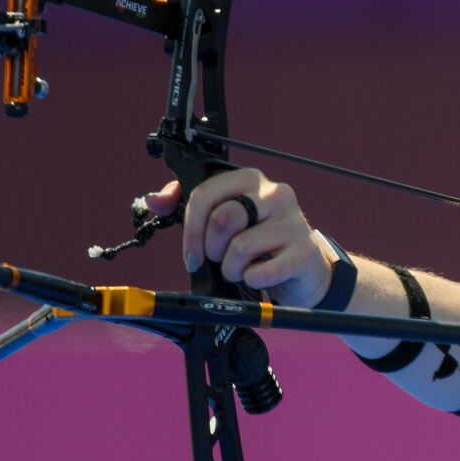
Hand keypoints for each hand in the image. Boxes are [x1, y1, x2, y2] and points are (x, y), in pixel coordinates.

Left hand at [145, 169, 332, 307]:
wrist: (302, 267)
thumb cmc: (258, 240)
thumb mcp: (223, 218)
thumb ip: (186, 205)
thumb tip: (154, 201)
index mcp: (250, 179)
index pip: (206, 194)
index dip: (190, 229)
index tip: (191, 254)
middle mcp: (276, 194)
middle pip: (223, 219)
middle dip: (212, 249)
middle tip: (219, 260)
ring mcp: (294, 222)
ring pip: (240, 247)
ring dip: (232, 269)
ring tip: (241, 269)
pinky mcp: (305, 251)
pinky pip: (262, 271)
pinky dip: (252, 281)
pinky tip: (258, 277)